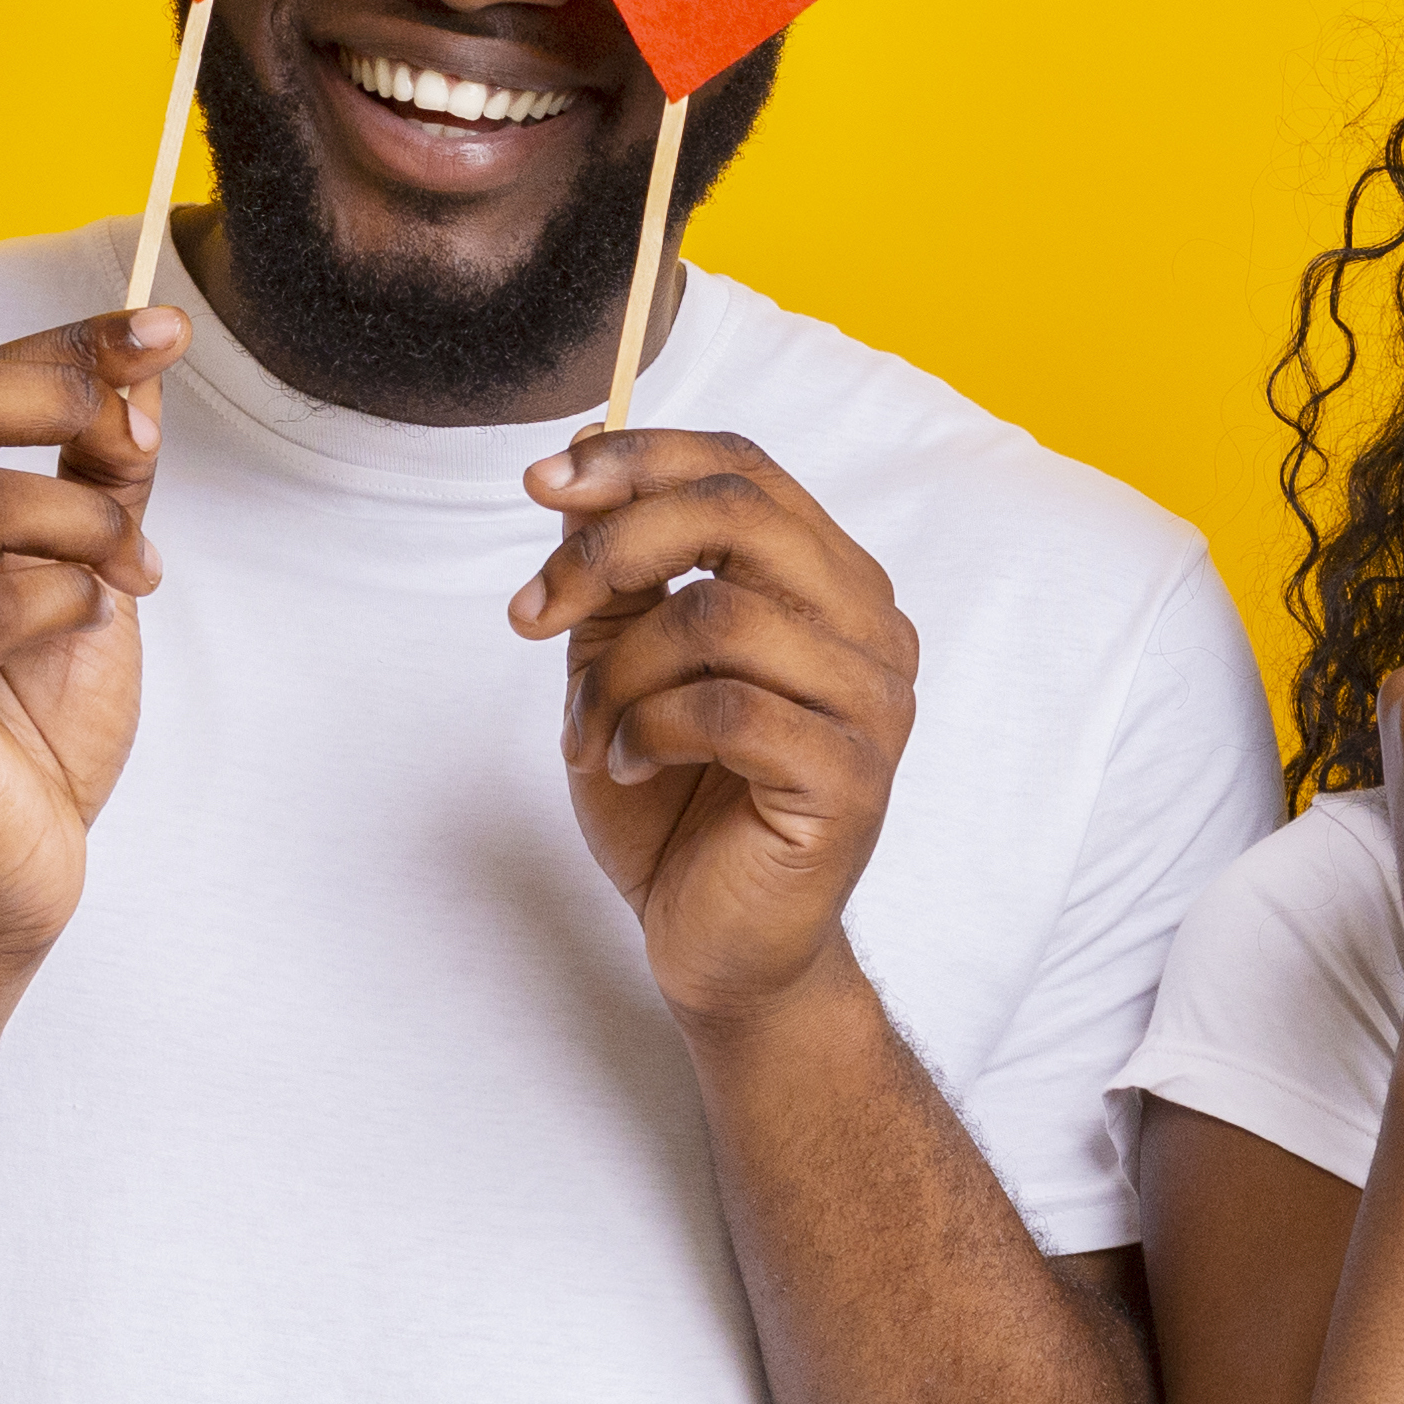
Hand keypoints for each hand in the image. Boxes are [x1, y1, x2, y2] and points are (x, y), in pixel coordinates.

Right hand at [0, 308, 184, 965]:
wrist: (0, 871)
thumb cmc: (34, 718)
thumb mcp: (88, 572)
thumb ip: (99, 480)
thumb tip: (139, 379)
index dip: (66, 342)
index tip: (165, 326)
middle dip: (65, 399)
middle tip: (143, 444)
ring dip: (90, 525)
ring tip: (135, 574)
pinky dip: (70, 598)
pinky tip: (96, 621)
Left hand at [510, 429, 918, 1034]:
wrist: (719, 948)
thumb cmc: (678, 805)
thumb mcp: (625, 664)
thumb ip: (619, 572)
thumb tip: (584, 454)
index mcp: (829, 584)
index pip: (746, 471)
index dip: (640, 458)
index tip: (542, 481)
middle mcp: (870, 628)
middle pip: (739, 517)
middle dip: (611, 549)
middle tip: (531, 615)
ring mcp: (872, 702)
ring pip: (720, 616)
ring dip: (618, 674)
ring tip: (588, 734)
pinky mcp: (851, 777)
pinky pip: (726, 710)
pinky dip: (649, 731)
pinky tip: (631, 765)